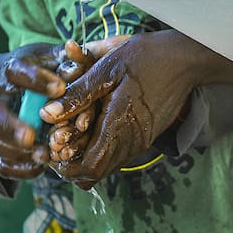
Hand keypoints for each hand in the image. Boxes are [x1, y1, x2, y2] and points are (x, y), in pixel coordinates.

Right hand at [0, 43, 73, 179]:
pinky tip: (40, 167)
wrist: (12, 82)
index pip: (15, 71)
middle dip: (9, 124)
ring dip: (13, 150)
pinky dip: (17, 168)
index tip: (60, 89)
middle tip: (32, 136)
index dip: (35, 80)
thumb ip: (70, 61)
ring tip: (43, 155)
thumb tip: (78, 66)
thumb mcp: (55, 58)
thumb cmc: (41, 68)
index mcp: (10, 69)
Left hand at [40, 31, 200, 186]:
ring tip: (71, 130)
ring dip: (85, 155)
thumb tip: (47, 114)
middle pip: (94, 174)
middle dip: (71, 163)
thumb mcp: (108, 68)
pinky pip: (117, 154)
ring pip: (105, 167)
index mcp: (120, 125)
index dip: (65, 167)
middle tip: (58, 139)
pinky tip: (92, 124)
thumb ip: (79, 94)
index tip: (52, 147)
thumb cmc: (146, 58)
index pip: (88, 169)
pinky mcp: (145, 137)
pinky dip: (100, 147)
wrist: (185, 60)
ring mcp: (140, 141)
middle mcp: (131, 141)